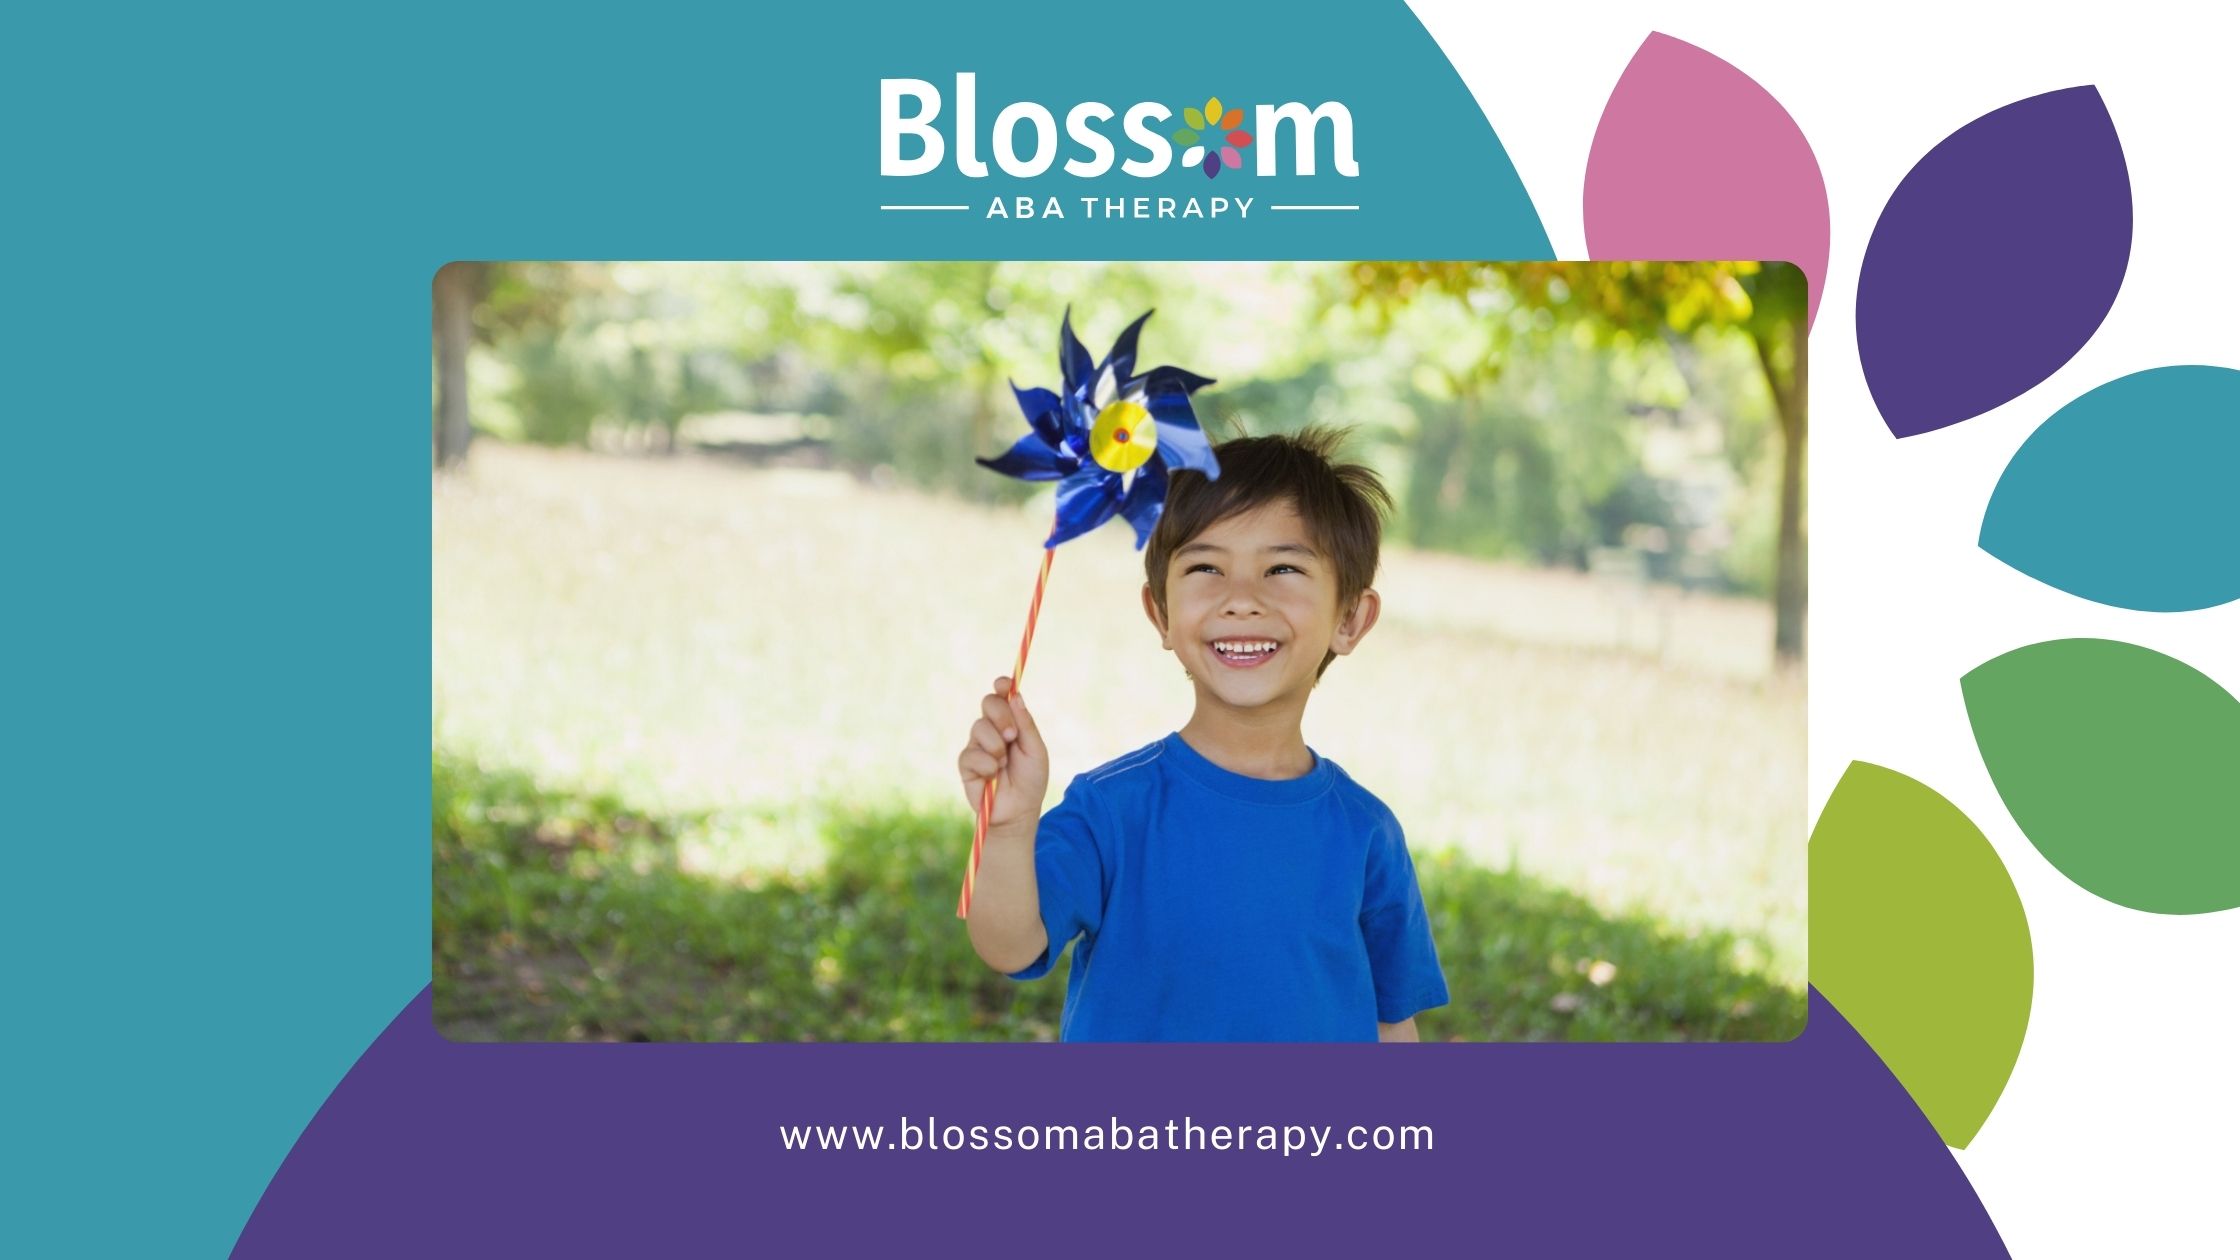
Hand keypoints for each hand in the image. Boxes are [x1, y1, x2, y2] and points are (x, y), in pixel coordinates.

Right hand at [957, 676, 1048, 833]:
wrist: (1018, 811)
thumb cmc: (1030, 781)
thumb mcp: (1035, 751)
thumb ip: (1026, 725)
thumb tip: (1016, 696)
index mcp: (1011, 723)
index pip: (1002, 696)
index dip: (1002, 686)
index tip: (1005, 684)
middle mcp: (992, 730)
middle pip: (987, 702)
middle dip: (1001, 716)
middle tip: (1012, 735)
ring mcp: (977, 745)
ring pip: (979, 727)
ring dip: (996, 746)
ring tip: (1004, 764)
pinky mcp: (966, 763)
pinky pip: (971, 753)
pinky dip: (986, 765)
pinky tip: (992, 776)